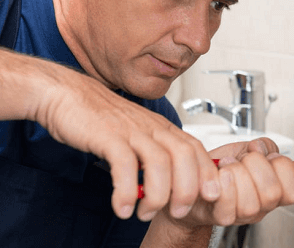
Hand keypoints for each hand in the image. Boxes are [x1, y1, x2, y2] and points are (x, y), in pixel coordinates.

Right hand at [0, 49, 220, 221]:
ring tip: (145, 213)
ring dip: (157, 194)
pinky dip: (125, 190)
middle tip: (178, 212)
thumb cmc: (102, 118)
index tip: (211, 195)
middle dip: (187, 188)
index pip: (196, 149)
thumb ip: (155, 154)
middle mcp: (152, 128)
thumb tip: (173, 182)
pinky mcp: (107, 135)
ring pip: (159, 162)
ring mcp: (131, 130)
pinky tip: (122, 207)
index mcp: (162, 128)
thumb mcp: (138, 134)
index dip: (208, 173)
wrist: (68, 93)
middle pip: (184, 156)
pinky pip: (123, 164)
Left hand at [156, 138, 293, 229]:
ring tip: (227, 166)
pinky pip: (227, 207)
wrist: (194, 176)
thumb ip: (265, 145)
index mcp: (275, 189)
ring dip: (236, 174)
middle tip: (244, 159)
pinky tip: (219, 173)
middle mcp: (261, 205)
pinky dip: (223, 183)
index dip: (283, 167)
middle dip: (256, 166)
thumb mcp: (248, 148)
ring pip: (251, 203)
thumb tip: (261, 148)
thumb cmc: (222, 165)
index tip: (267, 156)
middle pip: (272, 193)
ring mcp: (241, 214)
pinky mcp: (220, 216)